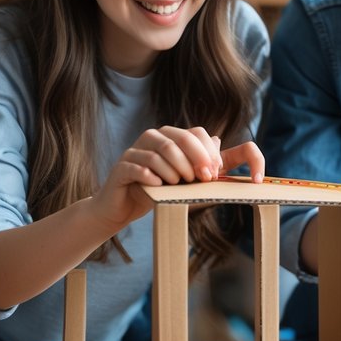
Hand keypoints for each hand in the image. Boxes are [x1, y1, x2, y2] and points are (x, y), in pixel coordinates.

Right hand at [93, 127, 264, 231]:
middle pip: (180, 139)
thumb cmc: (157, 191)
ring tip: (177, 185)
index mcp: (171, 137)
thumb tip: (218, 141)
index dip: (208, 152)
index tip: (214, 174)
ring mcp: (136, 150)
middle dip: (196, 160)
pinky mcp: (122, 166)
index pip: (196, 133)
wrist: (123, 206)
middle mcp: (153, 138)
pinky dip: (152, 177)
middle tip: (202, 180)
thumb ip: (200, 162)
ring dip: (175, 170)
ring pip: (162, 152)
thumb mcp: (184, 178)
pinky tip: (158, 186)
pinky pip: (139, 166)